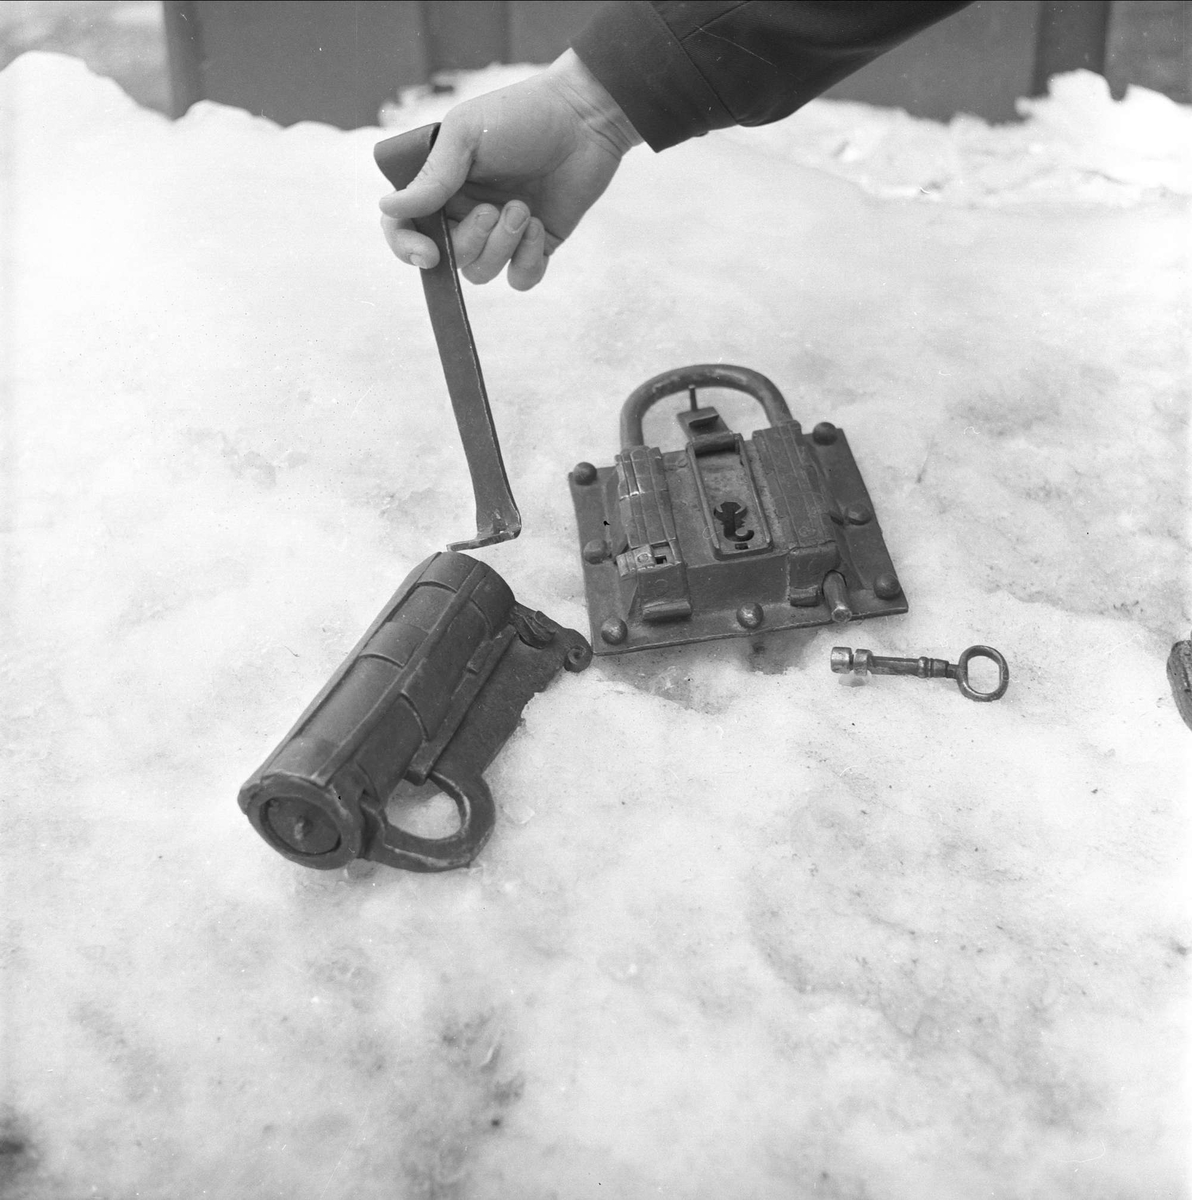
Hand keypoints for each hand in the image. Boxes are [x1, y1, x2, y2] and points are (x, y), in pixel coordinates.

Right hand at [379, 50, 640, 290]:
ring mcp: (501, 232)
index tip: (428, 253)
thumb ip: (432, 177)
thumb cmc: (521, 116)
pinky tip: (540, 227)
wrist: (584, 118)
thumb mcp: (466, 136)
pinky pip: (520, 279)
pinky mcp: (535, 245)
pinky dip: (528, 261)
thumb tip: (388, 207)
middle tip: (493, 209)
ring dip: (502, 246)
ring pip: (482, 272)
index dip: (406, 247)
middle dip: (472, 241)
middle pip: (449, 257)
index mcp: (441, 185)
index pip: (405, 226)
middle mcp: (465, 212)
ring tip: (524, 209)